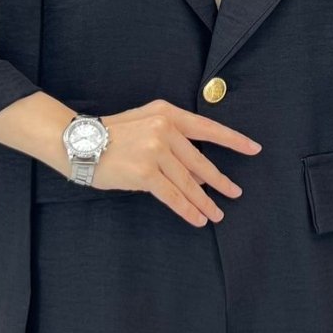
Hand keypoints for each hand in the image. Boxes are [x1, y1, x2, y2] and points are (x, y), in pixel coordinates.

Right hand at [94, 100, 261, 227]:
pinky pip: (172, 195)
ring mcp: (155, 150)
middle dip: (219, 181)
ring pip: (188, 182)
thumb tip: (199, 173)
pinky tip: (198, 218)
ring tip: (217, 213)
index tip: (254, 148)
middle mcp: (164, 129)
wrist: (78, 142)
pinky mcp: (145, 172)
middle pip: (200, 160)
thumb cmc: (110, 136)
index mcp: (166, 113)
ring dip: (205, 201)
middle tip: (235, 192)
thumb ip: (172, 142)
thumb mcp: (144, 125)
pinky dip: (187, 209)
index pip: (207, 127)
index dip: (233, 140)